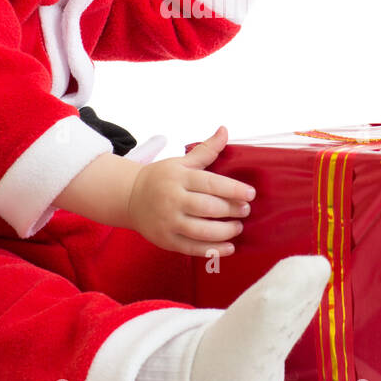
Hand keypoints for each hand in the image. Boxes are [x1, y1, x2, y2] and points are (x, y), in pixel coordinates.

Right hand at [125, 125, 255, 257]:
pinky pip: (192, 248)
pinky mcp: (166, 240)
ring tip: (237, 227)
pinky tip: (229, 247)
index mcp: (179, 177)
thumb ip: (206, 150)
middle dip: (231, 210)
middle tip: (245, 210)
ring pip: (201, 231)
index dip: (233, 189)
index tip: (250, 194)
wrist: (129, 197)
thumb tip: (225, 130)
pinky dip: (213, 250)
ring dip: (225, 231)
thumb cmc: (161, 178)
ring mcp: (168, 222)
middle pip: (208, 208)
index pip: (210, 183)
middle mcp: (173, 200)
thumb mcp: (181, 162)